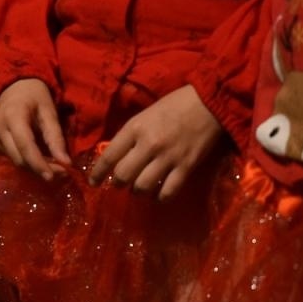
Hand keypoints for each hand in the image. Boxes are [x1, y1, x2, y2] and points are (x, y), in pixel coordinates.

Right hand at [0, 78, 69, 179]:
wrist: (13, 85)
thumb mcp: (49, 111)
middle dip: (40, 168)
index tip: (55, 176)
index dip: (39, 164)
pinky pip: (10, 156)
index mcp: (12, 116)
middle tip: (61, 173)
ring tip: (53, 165)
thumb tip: (66, 163)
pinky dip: (26, 160)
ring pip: (14, 160)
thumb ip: (55, 137)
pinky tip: (39, 158)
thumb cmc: (34, 95)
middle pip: (19, 158)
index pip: (25, 146)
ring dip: (34, 166)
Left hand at [89, 85, 220, 199]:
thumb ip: (130, 135)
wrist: (209, 103)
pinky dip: (160, 197)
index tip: (93, 182)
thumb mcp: (144, 114)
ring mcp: (168, 158)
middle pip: (123, 175)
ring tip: (139, 188)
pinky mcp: (186, 167)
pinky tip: (158, 195)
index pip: (108, 156)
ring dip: (137, 191)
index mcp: (135, 128)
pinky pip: (168, 192)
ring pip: (142, 187)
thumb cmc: (174, 105)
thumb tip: (116, 156)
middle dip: (117, 184)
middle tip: (120, 183)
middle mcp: (148, 145)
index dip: (97, 173)